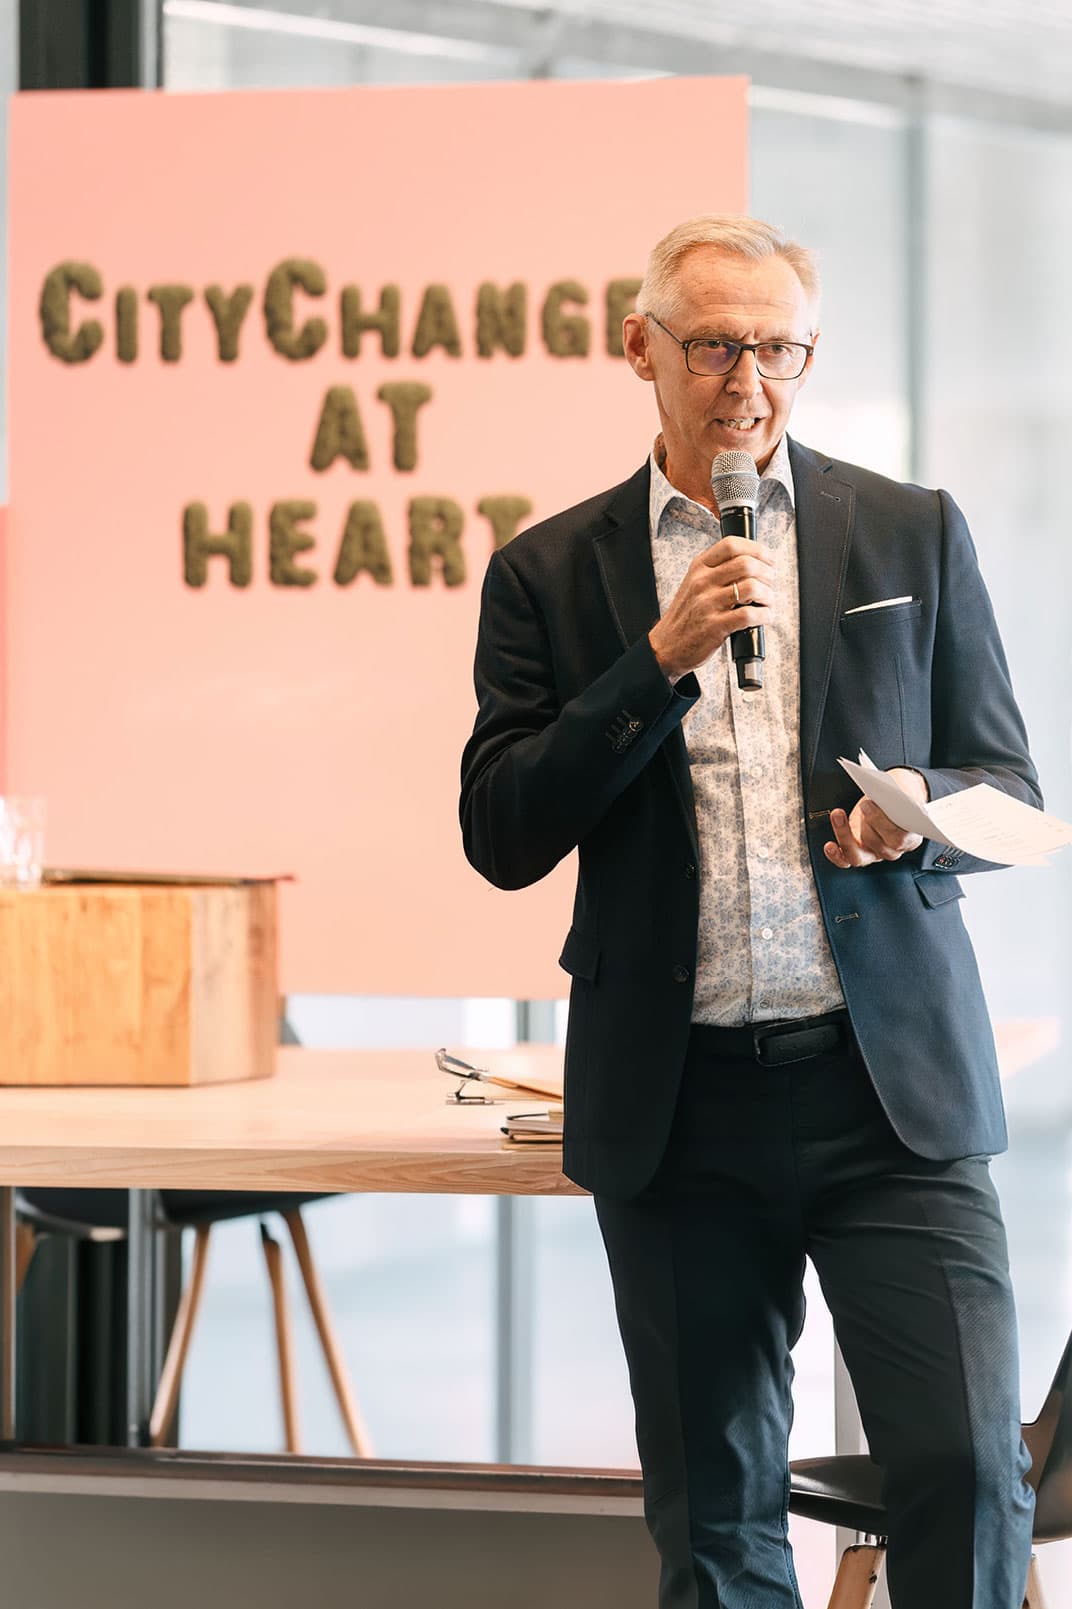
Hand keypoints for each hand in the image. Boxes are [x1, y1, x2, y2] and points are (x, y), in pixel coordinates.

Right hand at [649, 536, 774, 679]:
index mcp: (699, 568)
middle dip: (767, 574)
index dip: (757, 549)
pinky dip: (764, 615)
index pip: (732, 545)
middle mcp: (702, 582)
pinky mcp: (715, 626)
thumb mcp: (694, 584)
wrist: (667, 646)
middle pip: (747, 565)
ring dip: (768, 595)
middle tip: (770, 583)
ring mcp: (707, 604)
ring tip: (767, 602)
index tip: (769, 559)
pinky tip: (764, 616)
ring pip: (752, 588)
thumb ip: (718, 571)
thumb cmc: (686, 616)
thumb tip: (754, 563)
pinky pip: (749, 615)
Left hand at [823, 768, 928, 868]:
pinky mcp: (858, 852)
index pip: (900, 839)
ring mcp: (874, 854)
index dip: (885, 823)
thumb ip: (899, 796)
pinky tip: (829, 845)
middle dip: (870, 823)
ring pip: (859, 856)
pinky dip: (836, 855)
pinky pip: (845, 861)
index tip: (876, 804)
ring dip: (845, 835)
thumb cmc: (899, 796)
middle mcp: (893, 850)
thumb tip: (884, 794)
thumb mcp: (904, 792)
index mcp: (911, 838)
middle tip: (865, 804)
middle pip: (881, 847)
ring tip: (838, 814)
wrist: (893, 798)